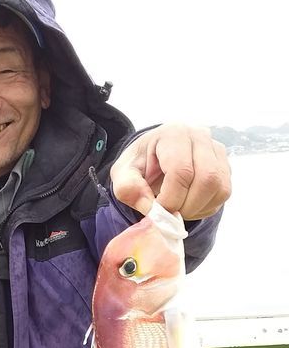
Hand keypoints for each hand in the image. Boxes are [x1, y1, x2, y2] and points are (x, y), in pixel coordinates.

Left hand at [110, 124, 230, 219]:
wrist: (154, 157)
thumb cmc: (140, 164)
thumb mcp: (123, 174)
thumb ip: (128, 188)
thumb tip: (149, 207)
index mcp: (173, 134)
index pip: (181, 171)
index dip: (171, 199)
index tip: (157, 211)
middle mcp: (200, 136)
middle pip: (207, 179)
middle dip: (187, 206)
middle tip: (170, 213)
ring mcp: (217, 150)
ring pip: (219, 188)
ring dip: (198, 208)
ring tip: (178, 209)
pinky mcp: (225, 166)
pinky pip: (223, 193)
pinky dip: (206, 207)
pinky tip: (189, 204)